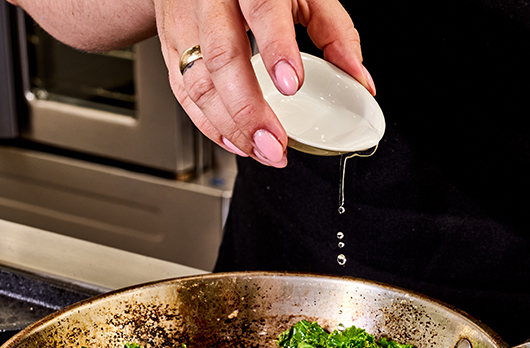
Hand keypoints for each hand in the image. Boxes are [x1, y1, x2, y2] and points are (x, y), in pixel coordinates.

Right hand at [156, 0, 374, 166]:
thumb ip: (334, 32)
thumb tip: (359, 79)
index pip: (261, 10)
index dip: (276, 50)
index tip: (292, 85)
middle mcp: (211, 1)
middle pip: (222, 57)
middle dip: (248, 109)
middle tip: (274, 143)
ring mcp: (184, 23)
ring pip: (197, 82)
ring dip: (229, 126)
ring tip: (261, 151)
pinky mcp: (170, 45)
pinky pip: (183, 92)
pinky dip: (208, 124)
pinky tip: (233, 141)